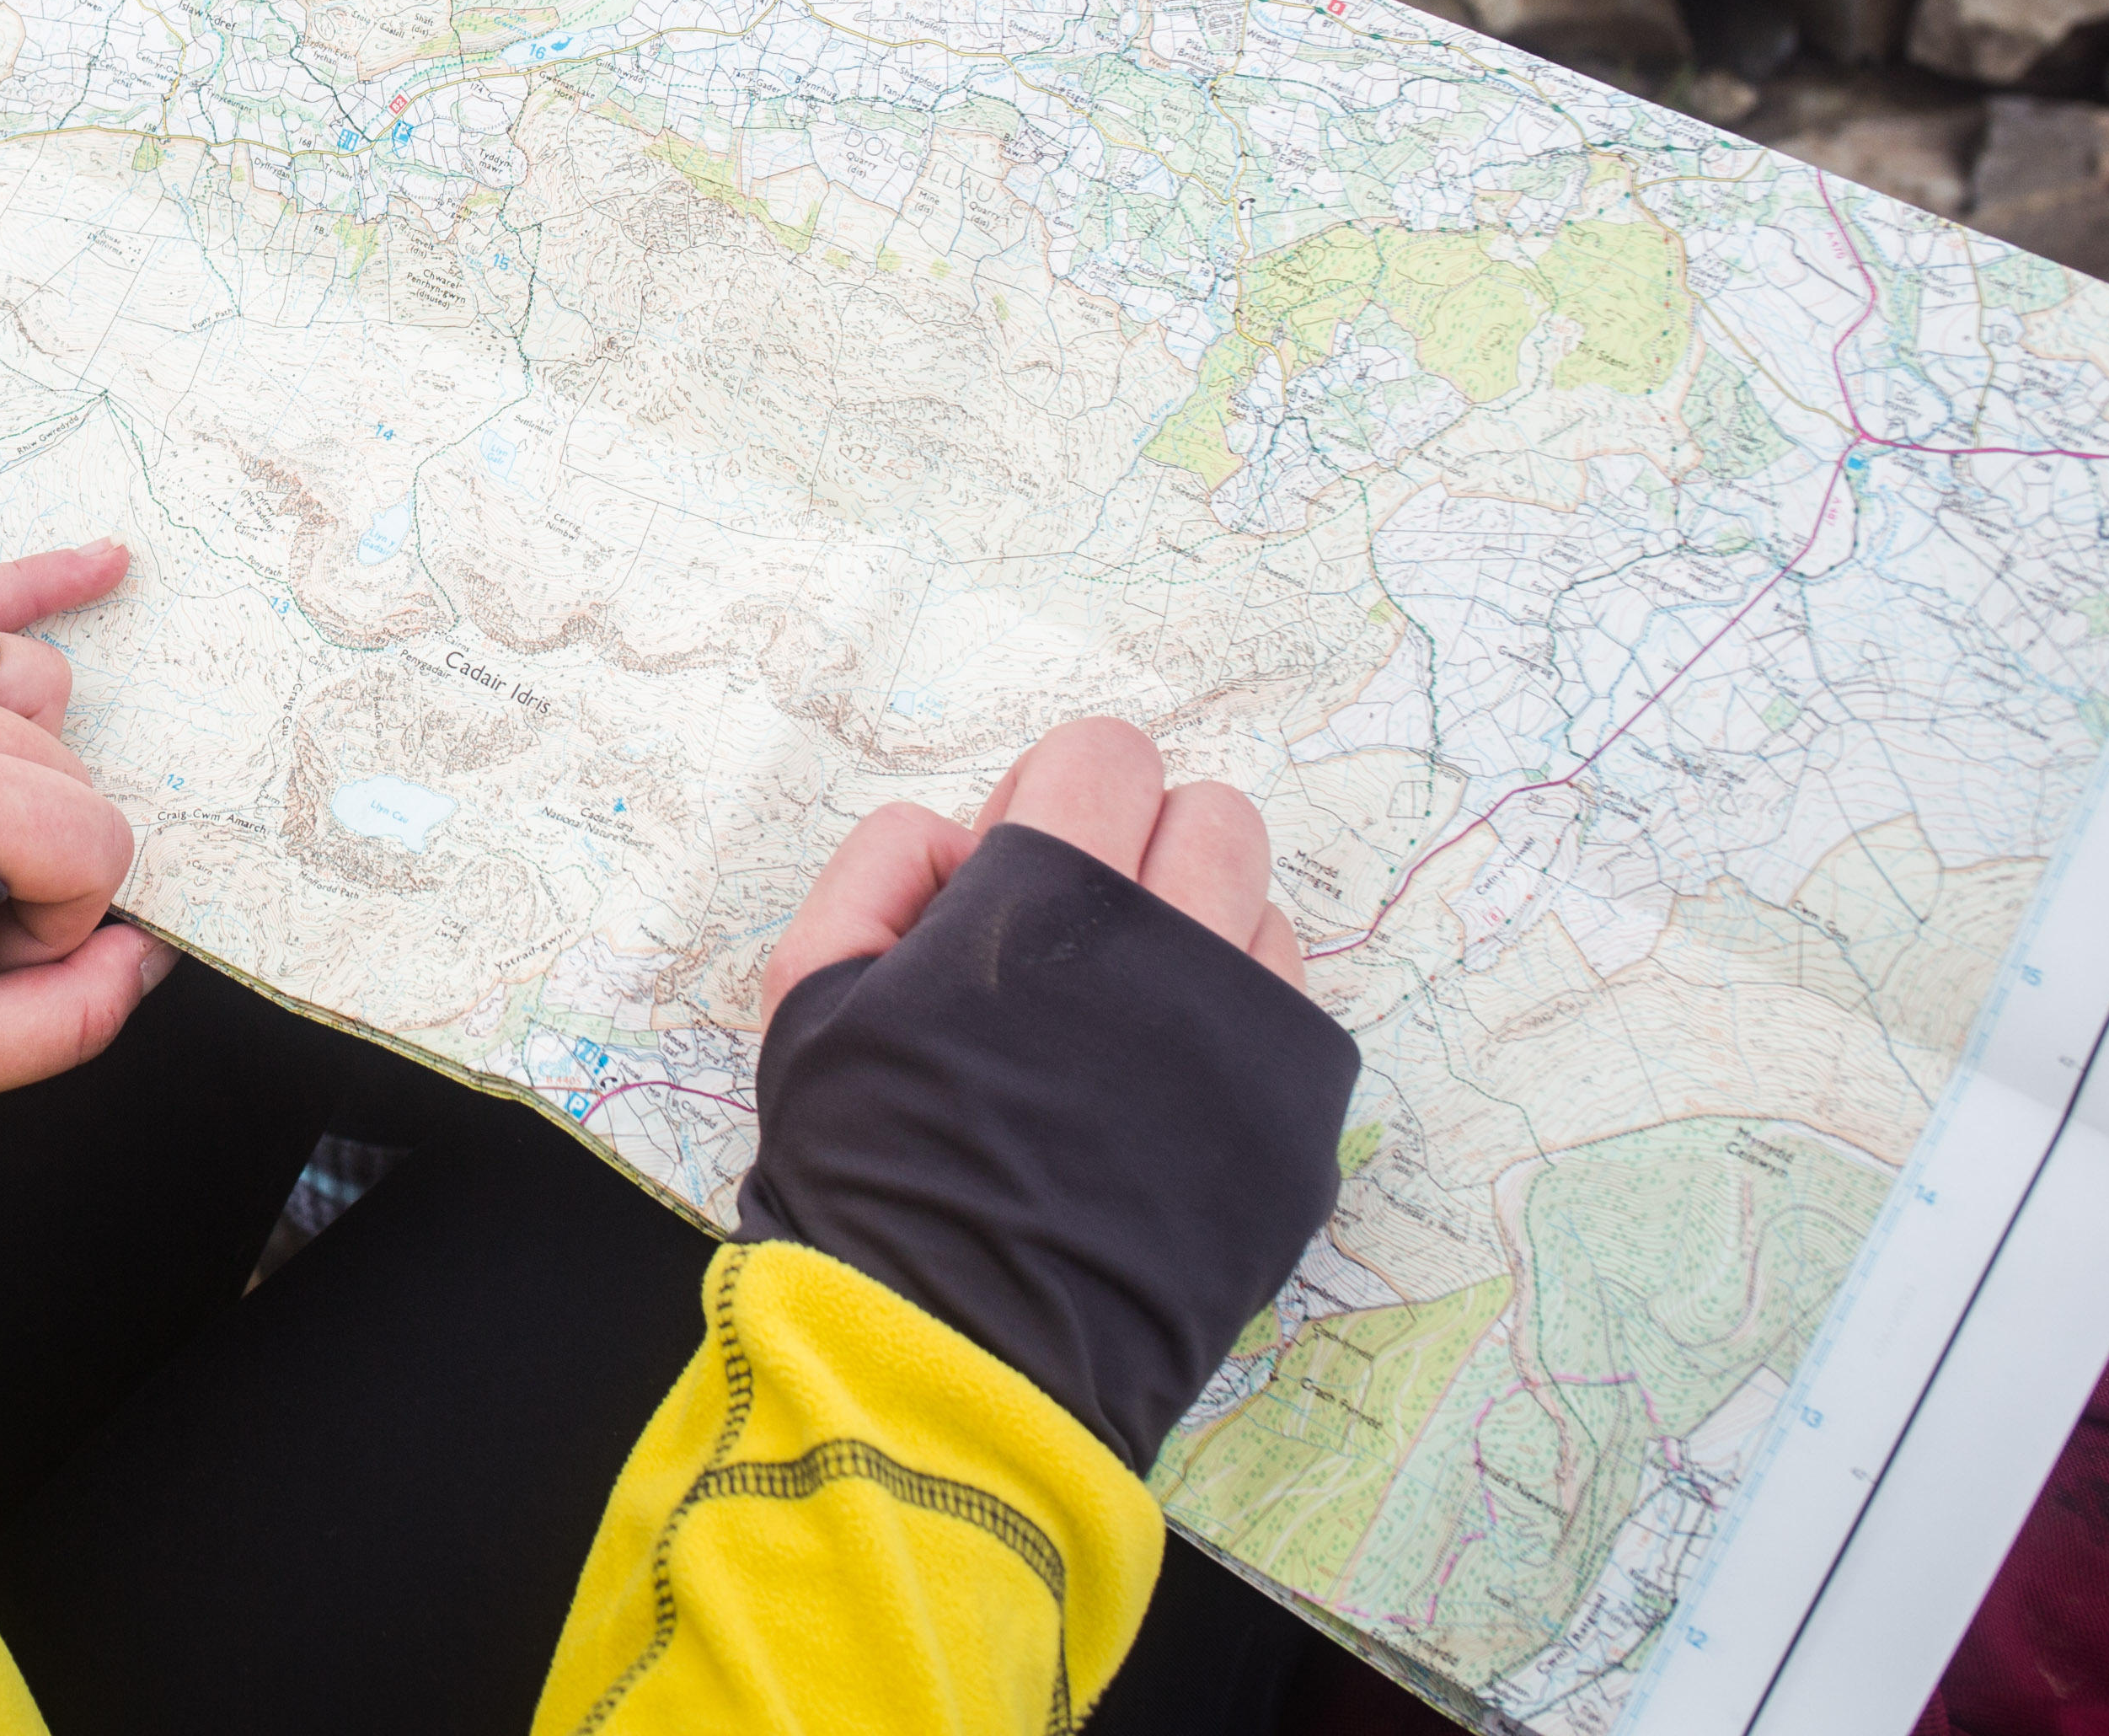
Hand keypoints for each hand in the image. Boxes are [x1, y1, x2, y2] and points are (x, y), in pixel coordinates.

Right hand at [733, 718, 1356, 1466]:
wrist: (959, 1353)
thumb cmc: (869, 1172)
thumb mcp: (808, 992)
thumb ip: (878, 869)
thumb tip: (958, 834)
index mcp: (1047, 898)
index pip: (1105, 756)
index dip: (1054, 797)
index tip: (1019, 867)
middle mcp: (1171, 948)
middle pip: (1213, 818)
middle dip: (1143, 852)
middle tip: (1081, 941)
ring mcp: (1251, 1044)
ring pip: (1266, 918)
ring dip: (1202, 943)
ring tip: (1126, 1032)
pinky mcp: (1299, 1131)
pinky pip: (1295, 1026)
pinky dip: (1239, 1041)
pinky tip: (1165, 1101)